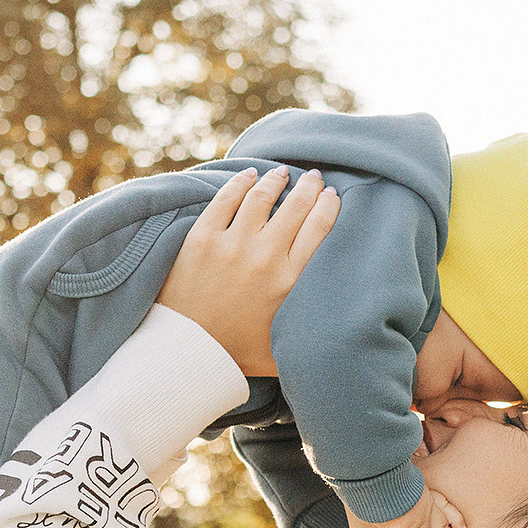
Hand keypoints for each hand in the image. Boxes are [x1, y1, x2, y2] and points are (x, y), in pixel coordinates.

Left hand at [158, 165, 339, 374]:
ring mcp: (232, 244)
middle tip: (314, 178)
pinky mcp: (202, 238)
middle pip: (296, 206)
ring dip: (276, 180)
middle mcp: (266, 257)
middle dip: (309, 186)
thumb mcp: (286, 347)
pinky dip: (240, 182)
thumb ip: (311, 332)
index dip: (329, 205)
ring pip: (262, 197)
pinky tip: (249, 175)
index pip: (319, 228)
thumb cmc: (237, 354)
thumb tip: (339, 330)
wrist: (187, 353)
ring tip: (282, 173)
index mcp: (290, 280)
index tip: (332, 196)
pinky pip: (226, 199)